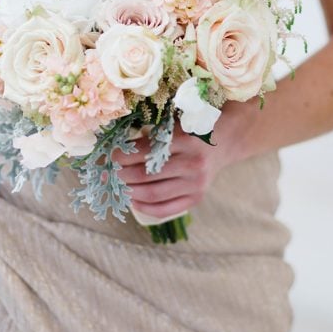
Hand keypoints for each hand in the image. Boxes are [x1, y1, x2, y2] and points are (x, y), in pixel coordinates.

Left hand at [115, 104, 253, 219]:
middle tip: (105, 173)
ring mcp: (196, 184)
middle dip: (120, 175)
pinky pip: (166, 209)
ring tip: (115, 186)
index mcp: (186, 140)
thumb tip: (114, 145)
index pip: (144, 152)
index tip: (107, 154)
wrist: (227, 140)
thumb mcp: (175, 122)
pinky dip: (145, 207)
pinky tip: (133, 200)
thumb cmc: (194, 126)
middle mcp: (193, 164)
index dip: (121, 155)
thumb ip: (151, 133)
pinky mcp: (197, 198)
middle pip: (146, 175)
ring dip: (129, 191)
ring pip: (153, 193)